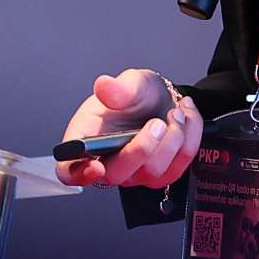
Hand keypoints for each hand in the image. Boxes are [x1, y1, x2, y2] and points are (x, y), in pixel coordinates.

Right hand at [56, 68, 202, 189]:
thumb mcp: (129, 83)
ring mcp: (136, 173)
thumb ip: (118, 87)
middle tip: (157, 122)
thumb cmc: (137, 96)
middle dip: (141, 148)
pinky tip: (185, 116)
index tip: (95, 166)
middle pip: (116, 175)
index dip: (78, 173)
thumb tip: (104, 85)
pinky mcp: (163, 174)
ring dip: (172, 138)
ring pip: (153, 172)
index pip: (69, 170)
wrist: (163, 99)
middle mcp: (108, 163)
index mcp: (86, 141)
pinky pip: (180, 164)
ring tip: (175, 111)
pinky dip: (189, 136)